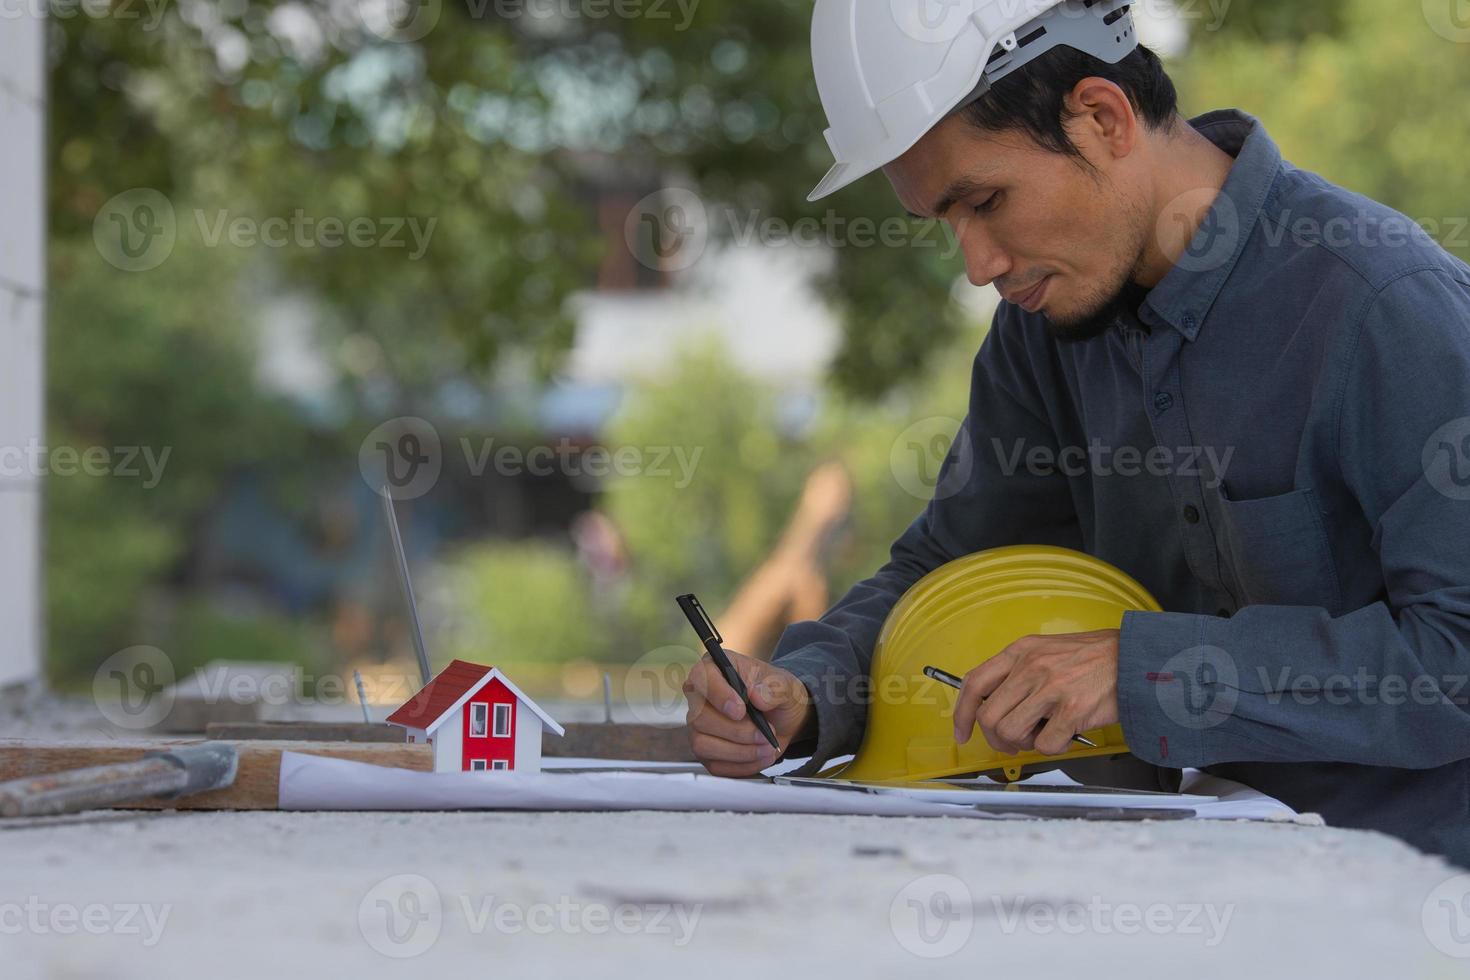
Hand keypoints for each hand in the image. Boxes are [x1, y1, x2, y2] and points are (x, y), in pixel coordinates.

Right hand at [683, 651, 813, 776]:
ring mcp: (700, 726)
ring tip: (766, 747)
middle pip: (700, 718)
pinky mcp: (706, 751)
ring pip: (702, 744)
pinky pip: (714, 765)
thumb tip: (757, 696)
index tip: (740, 710)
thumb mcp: (786, 685)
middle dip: (737, 731)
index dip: (718, 695)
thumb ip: (775, 688)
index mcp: (715, 669)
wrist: (782, 718)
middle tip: (764, 733)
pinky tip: (761, 756)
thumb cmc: (776, 694)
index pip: (701, 677)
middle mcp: (701, 697)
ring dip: (740, 751)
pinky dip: (742, 765)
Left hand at [952, 629, 1119, 756]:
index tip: (963, 732)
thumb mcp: (1046, 650)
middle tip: (1011, 741)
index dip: (962, 713)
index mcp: (1020, 652)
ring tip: (1040, 734)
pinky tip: (1062, 735)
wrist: (1133, 658)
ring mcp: (1051, 689)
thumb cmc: (1092, 658)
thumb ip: (1018, 672)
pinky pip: (1044, 745)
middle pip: (988, 716)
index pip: (974, 683)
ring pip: (1010, 733)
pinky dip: (1051, 748)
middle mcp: (1030, 668)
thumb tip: (994, 704)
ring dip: (1022, 743)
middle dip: (996, 738)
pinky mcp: (1072, 711)